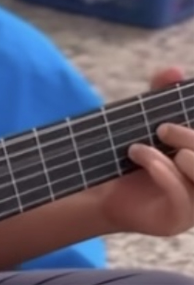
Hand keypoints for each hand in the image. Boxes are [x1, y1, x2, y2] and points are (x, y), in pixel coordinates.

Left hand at [97, 67, 193, 236]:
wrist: (103, 190)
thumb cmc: (133, 155)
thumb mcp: (145, 121)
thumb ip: (160, 95)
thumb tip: (174, 69)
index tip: (175, 120)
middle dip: (190, 137)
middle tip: (161, 128)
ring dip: (174, 155)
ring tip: (141, 146)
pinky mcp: (179, 219)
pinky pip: (183, 196)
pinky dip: (164, 172)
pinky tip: (144, 159)